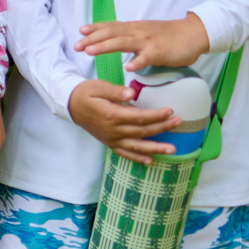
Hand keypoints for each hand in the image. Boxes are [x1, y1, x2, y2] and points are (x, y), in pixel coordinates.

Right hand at [67, 78, 181, 164]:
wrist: (70, 106)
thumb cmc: (85, 93)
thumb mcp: (97, 86)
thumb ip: (115, 91)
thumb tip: (131, 93)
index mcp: (111, 115)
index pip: (139, 117)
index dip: (156, 115)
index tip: (170, 110)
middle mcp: (112, 130)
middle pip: (142, 131)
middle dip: (162, 127)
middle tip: (179, 122)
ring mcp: (111, 139)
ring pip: (137, 146)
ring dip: (156, 148)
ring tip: (173, 149)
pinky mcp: (109, 143)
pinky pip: (125, 153)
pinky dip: (138, 158)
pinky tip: (150, 161)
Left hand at [75, 13, 208, 73]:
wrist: (193, 33)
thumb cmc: (168, 35)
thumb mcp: (145, 32)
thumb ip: (130, 36)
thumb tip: (114, 40)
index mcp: (134, 28)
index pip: (111, 26)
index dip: (95, 28)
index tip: (80, 31)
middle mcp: (137, 32)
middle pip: (111, 34)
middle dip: (92, 39)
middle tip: (76, 46)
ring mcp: (147, 41)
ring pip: (122, 43)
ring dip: (105, 47)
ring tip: (90, 52)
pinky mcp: (159, 52)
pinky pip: (146, 58)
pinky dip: (136, 62)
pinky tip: (127, 68)